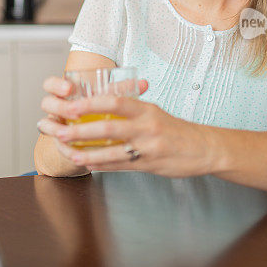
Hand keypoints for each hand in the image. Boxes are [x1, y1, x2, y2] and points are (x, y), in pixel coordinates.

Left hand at [38, 84, 214, 176]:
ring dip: (87, 152)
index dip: (91, 103)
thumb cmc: (176, 130)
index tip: (72, 105)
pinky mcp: (149, 165)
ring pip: (111, 150)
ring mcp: (148, 147)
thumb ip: (132, 110)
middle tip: (61, 130)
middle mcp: (147, 126)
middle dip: (81, 130)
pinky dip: (101, 164)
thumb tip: (104, 106)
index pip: (115, 100)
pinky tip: (88, 163)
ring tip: (69, 152)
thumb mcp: (155, 113)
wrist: (204, 149)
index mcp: (146, 109)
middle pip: (108, 126)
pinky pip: (120, 165)